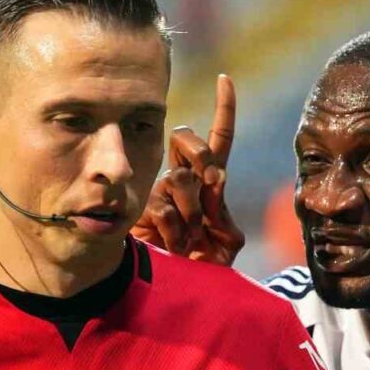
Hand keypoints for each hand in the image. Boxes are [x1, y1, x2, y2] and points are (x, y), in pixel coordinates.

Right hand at [132, 73, 243, 265]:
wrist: (177, 289)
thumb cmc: (205, 265)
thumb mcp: (225, 243)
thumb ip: (224, 213)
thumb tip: (216, 177)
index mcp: (210, 184)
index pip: (218, 141)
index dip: (223, 111)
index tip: (224, 79)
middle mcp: (183, 180)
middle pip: (187, 139)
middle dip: (201, 152)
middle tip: (211, 179)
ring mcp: (160, 192)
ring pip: (179, 180)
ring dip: (193, 214)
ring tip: (192, 241)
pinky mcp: (143, 209)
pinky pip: (163, 208)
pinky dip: (176, 230)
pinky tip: (175, 246)